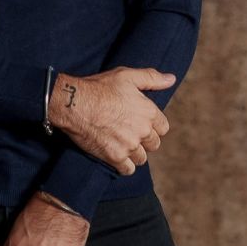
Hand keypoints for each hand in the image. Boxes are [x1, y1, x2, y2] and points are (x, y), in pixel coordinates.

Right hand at [48, 66, 174, 173]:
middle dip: (144, 139)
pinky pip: (128, 169)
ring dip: (134, 152)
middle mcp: (142, 131)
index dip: (153, 125)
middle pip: (154, 144)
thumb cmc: (100, 87)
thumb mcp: (126, 76)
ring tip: (121, 142)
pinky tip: (116, 154)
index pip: (163, 127)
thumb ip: (152, 78)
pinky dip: (123, 164)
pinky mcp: (115, 157)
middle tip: (129, 132)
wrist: (75, 103)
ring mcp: (129, 146)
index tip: (141, 122)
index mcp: (148, 112)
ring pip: (141, 158)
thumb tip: (171, 79)